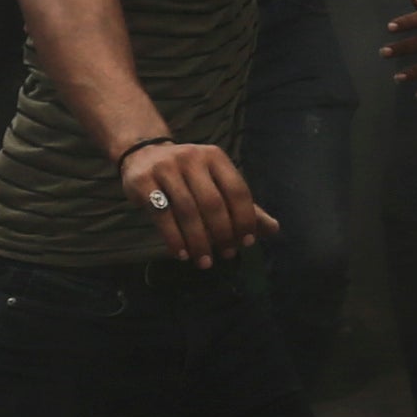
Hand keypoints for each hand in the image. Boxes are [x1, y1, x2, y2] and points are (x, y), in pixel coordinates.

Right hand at [120, 140, 272, 267]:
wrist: (142, 154)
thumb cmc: (187, 175)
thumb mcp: (215, 182)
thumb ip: (242, 206)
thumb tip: (274, 229)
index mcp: (215, 157)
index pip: (237, 190)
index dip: (244, 218)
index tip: (246, 242)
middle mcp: (192, 158)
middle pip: (212, 202)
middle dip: (222, 233)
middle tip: (226, 255)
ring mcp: (165, 168)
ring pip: (187, 210)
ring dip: (198, 241)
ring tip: (205, 261)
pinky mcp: (143, 181)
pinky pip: (161, 214)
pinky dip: (174, 238)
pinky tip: (182, 254)